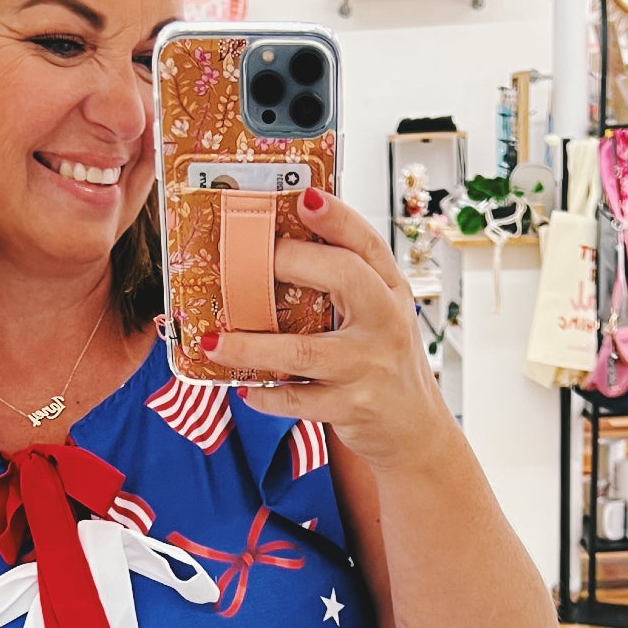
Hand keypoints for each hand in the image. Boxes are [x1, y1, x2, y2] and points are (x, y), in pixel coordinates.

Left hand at [203, 187, 436, 473]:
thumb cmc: (382, 362)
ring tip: (213, 340)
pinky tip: (244, 388)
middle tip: (245, 261)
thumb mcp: (377, 315)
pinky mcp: (351, 407)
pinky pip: (297, 400)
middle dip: (291, 261)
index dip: (337, 217)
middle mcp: (385, 322)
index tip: (305, 196)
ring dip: (251, 345)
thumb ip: (345, 284)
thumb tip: (278, 249)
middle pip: (344, 277)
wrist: (414, 431)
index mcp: (389, 291)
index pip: (366, 243)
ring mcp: (367, 367)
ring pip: (303, 350)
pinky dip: (265, 394)